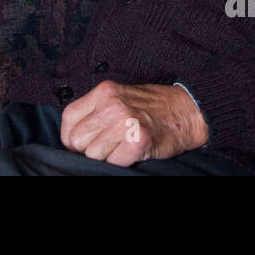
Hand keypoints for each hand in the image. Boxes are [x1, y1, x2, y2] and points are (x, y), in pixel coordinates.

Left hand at [60, 80, 207, 165]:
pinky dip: (121, 162)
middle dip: (88, 149)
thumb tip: (72, 134)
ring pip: (94, 154)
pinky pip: (113, 163)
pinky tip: (131, 152)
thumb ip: (95, 110)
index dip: (71, 136)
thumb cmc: (152, 106)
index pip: (68, 118)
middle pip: (78, 140)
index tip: (81, 143)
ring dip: (106, 157)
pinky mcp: (138, 141)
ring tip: (121, 147)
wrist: (186, 111)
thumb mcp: (119, 96)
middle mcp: (112, 105)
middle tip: (106, 146)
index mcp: (104, 92)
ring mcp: (125, 123)